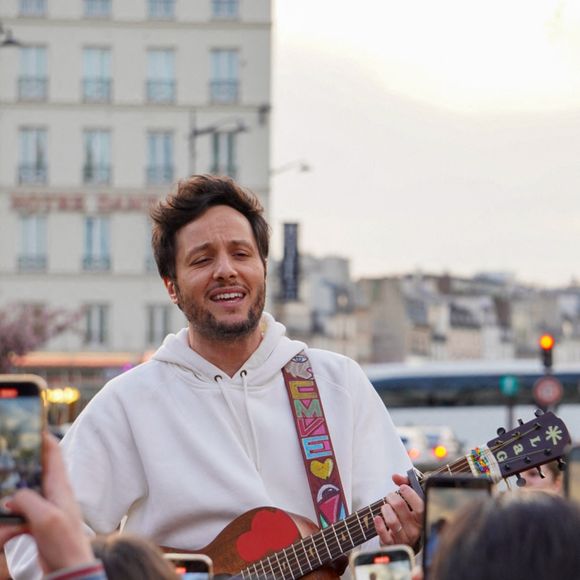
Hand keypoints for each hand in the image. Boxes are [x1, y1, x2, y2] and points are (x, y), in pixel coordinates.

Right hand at [6, 432, 94, 573]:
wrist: (70, 569)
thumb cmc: (64, 542)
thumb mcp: (46, 518)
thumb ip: (29, 500)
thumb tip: (14, 495)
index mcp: (60, 486)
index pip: (53, 453)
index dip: (43, 438)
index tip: (31, 426)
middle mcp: (53, 493)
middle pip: (32, 473)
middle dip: (16, 473)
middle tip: (5, 466)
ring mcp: (45, 509)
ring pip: (20, 499)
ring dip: (9, 509)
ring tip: (5, 524)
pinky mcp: (37, 524)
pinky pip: (17, 519)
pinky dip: (9, 527)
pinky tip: (6, 537)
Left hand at [373, 474, 423, 548]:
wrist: (401, 539)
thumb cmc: (406, 514)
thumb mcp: (410, 499)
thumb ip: (405, 484)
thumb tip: (395, 477)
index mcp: (421, 518)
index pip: (420, 506)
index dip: (410, 494)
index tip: (402, 488)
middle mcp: (415, 529)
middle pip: (401, 507)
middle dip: (392, 497)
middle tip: (390, 496)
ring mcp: (404, 538)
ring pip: (392, 520)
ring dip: (385, 508)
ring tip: (385, 506)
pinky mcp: (392, 544)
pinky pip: (384, 535)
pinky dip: (379, 525)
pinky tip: (377, 518)